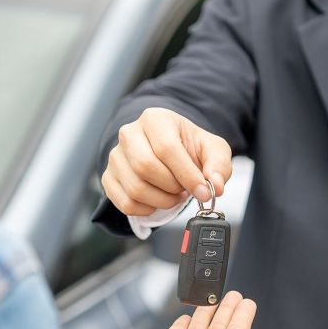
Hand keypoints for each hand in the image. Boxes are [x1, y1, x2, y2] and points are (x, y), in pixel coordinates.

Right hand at [102, 108, 232, 215]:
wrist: (168, 151)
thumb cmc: (188, 148)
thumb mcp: (212, 149)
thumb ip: (218, 165)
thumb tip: (215, 185)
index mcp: (155, 119)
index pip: (166, 148)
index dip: (187, 174)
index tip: (203, 191)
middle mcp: (130, 133)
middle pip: (146, 167)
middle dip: (172, 187)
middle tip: (184, 190)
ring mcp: (116, 156)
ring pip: (135, 188)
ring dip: (161, 200)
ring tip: (173, 194)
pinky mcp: (109, 177)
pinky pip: (124, 202)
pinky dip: (146, 209)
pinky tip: (157, 201)